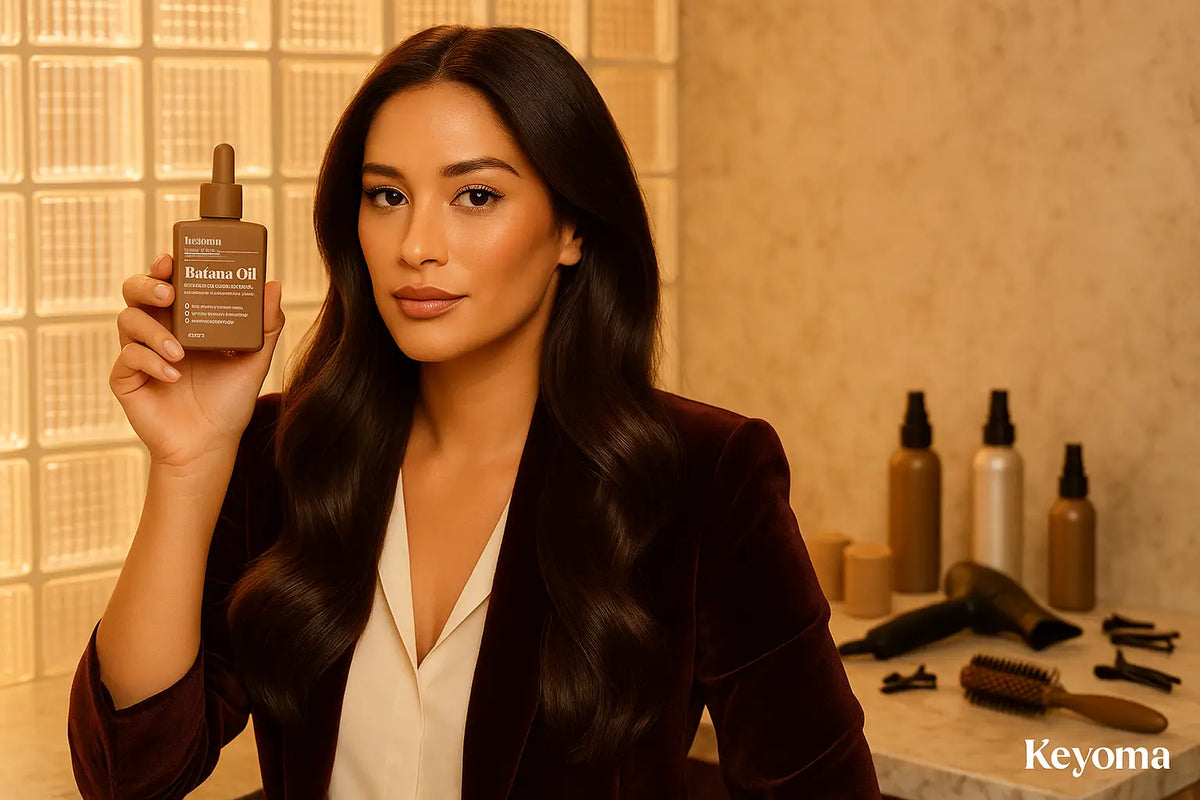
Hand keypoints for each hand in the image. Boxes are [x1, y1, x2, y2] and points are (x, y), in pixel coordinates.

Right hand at [110, 253, 284, 467]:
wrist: (210, 445)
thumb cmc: (229, 401)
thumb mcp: (254, 360)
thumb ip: (266, 325)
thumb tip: (274, 284)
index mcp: (184, 320)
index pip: (167, 282)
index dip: (163, 266)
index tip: (172, 259)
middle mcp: (157, 331)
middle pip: (134, 291)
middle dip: (146, 285)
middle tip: (168, 293)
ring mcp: (138, 353)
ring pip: (127, 320)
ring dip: (153, 330)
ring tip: (180, 351)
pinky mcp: (126, 378)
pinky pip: (127, 358)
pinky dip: (150, 361)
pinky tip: (173, 375)